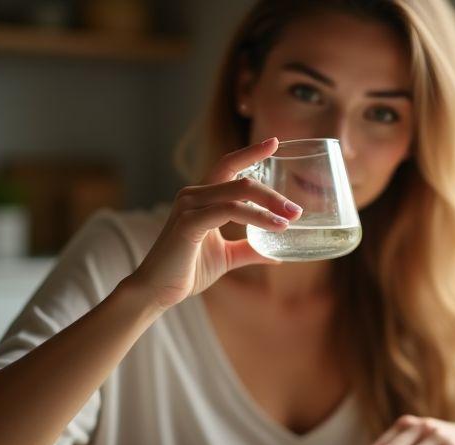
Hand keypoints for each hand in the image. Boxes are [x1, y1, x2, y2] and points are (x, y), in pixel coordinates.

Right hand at [126, 138, 301, 309]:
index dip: (251, 152)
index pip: (228, 164)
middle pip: (240, 178)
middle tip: (297, 209)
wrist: (157, 291)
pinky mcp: (189, 222)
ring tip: (292, 217)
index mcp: (201, 197)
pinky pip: (230, 211)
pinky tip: (275, 227)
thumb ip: (249, 250)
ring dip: (269, 203)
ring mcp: (189, 206)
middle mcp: (193, 195)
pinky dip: (257, 217)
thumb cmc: (186, 271)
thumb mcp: (226, 257)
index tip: (274, 142)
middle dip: (272, 192)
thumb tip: (276, 254)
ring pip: (238, 192)